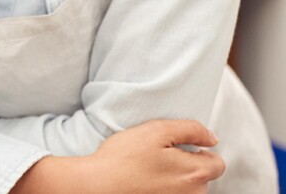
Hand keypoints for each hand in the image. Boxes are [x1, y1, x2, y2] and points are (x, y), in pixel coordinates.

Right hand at [90, 120, 224, 192]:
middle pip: (203, 178)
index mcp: (195, 173)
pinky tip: (146, 183)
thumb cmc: (123, 158)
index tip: (179, 148)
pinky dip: (164, 189)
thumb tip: (211, 138)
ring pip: (188, 190)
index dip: (200, 151)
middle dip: (187, 167)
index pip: (218, 163)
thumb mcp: (156, 130)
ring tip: (150, 171)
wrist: (99, 185)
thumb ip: (190, 129)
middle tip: (160, 157)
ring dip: (176, 180)